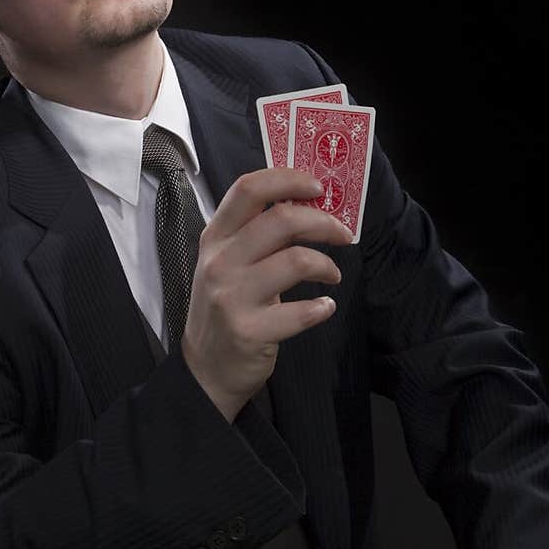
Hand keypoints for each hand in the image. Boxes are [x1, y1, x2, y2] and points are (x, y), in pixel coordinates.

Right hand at [181, 167, 352, 418]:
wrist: (206, 369)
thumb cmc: (226, 306)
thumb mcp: (229, 262)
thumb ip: (258, 234)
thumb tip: (309, 207)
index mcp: (216, 237)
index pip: (249, 189)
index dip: (288, 179)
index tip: (318, 187)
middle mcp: (220, 262)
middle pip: (281, 219)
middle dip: (323, 222)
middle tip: (342, 233)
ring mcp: (231, 297)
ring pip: (297, 260)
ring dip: (327, 265)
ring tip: (332, 275)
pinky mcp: (249, 331)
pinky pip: (302, 312)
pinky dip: (322, 307)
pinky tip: (323, 307)